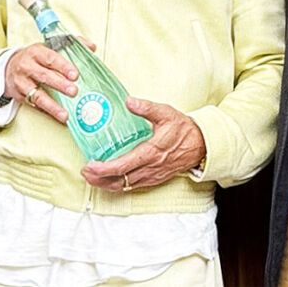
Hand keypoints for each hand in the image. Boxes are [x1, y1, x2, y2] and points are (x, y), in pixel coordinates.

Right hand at [3, 38, 94, 122]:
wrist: (8, 67)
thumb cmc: (35, 57)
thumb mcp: (49, 47)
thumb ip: (71, 44)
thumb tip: (91, 47)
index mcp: (36, 52)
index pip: (51, 58)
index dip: (63, 66)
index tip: (75, 75)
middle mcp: (26, 66)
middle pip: (44, 76)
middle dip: (60, 85)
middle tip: (74, 91)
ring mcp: (21, 82)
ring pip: (37, 95)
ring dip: (52, 106)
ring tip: (65, 114)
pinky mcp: (19, 96)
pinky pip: (34, 105)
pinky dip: (47, 112)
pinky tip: (58, 117)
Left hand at [81, 97, 205, 191]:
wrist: (202, 144)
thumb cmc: (184, 129)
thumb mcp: (166, 113)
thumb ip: (146, 108)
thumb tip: (129, 101)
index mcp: (150, 153)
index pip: (122, 167)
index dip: (103, 169)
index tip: (90, 165)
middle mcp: (150, 168)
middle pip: (119, 181)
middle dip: (98, 179)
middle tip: (85, 172)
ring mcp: (152, 176)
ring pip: (124, 186)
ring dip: (106, 183)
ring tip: (92, 176)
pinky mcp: (155, 178)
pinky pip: (132, 186)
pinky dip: (118, 184)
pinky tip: (111, 179)